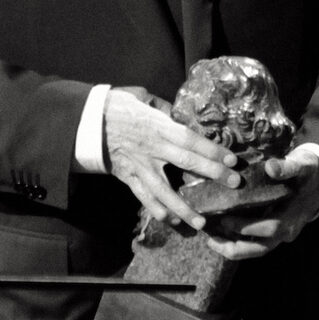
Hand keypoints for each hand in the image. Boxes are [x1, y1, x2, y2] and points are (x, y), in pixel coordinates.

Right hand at [103, 86, 240, 230]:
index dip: (212, 150)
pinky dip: (156, 210)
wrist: (84, 122)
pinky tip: (170, 222)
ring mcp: (139, 165)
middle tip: (234, 183)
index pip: (190, 139)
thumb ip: (165, 108)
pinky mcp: (127, 177)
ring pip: (163, 189)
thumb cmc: (117, 106)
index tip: (232, 159)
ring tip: (201, 222)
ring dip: (182, 207)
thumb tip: (183, 115)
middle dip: (212, 173)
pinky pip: (143, 197)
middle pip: (185, 161)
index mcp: (158, 126)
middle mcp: (151, 147)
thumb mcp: (142, 97)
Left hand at [205, 148, 318, 260]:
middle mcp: (287, 231)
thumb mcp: (302, 166)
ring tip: (210, 241)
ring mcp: (280, 235)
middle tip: (210, 239)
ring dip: (233, 249)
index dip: (247, 227)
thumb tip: (270, 167)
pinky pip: (254, 243)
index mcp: (293, 216)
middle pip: (260, 248)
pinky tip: (219, 234)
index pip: (270, 228)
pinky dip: (237, 242)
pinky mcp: (273, 233)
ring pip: (256, 250)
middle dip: (234, 247)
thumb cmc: (308, 173)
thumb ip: (287, 167)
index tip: (224, 219)